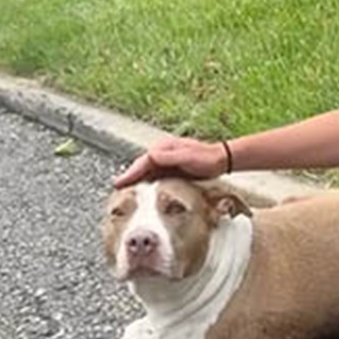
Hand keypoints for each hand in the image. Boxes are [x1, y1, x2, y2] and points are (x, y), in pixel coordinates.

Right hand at [113, 137, 228, 187]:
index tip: (119, 183)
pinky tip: (144, 189)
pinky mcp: (172, 167)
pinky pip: (156, 175)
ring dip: (137, 179)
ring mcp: (168, 160)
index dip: (130, 173)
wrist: (221, 160)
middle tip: (116, 188)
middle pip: (142, 166)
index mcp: (164, 148)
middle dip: (129, 176)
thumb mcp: (187, 156)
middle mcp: (163, 152)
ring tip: (125, 190)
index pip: (142, 162)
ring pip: (147, 171)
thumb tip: (150, 156)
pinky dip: (147, 181)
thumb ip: (168, 157)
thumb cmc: (206, 158)